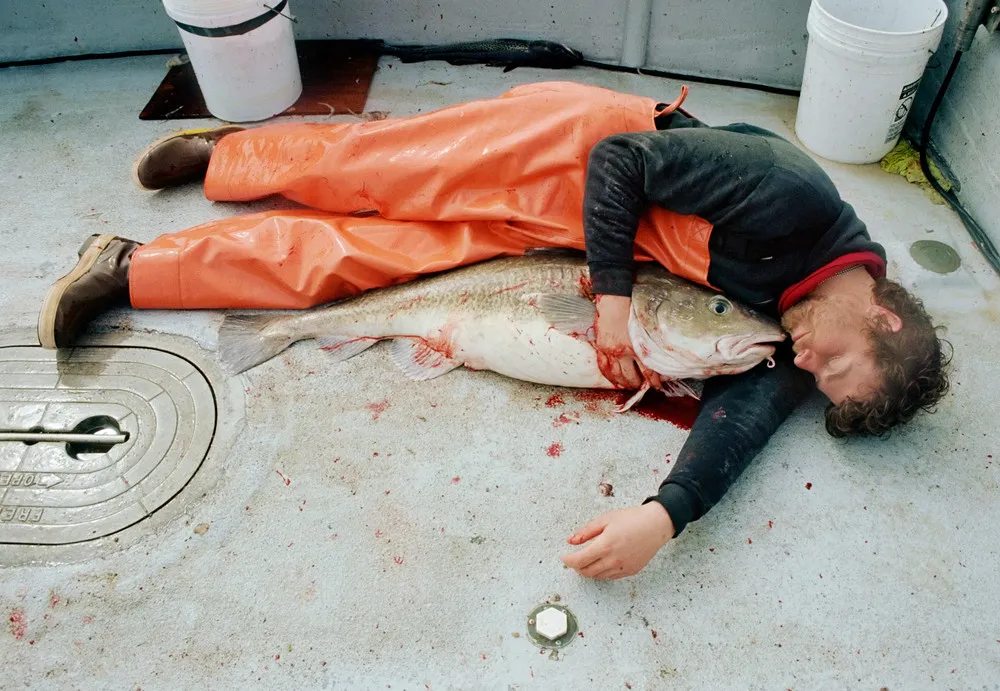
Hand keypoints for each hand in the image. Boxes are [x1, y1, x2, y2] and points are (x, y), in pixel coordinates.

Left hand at [560, 503, 674, 578]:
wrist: (656, 525)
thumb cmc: (632, 519)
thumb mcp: (605, 519)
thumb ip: (586, 532)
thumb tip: (570, 541)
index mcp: (605, 546)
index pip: (579, 561)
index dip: (568, 560)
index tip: (564, 557)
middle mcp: (614, 561)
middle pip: (586, 572)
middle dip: (576, 567)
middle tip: (573, 558)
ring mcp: (623, 568)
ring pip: (598, 576)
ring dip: (588, 570)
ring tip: (587, 559)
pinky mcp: (631, 571)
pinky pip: (610, 576)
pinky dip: (601, 572)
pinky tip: (601, 562)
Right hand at [594, 294, 662, 390]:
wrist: (614, 302)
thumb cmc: (631, 312)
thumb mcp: (643, 330)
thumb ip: (647, 345)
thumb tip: (655, 358)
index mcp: (635, 347)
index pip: (647, 370)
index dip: (653, 381)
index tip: (657, 386)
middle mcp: (622, 351)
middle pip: (630, 376)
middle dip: (636, 384)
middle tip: (641, 387)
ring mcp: (609, 351)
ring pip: (616, 374)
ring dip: (622, 383)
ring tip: (628, 386)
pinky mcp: (600, 348)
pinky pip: (603, 366)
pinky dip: (608, 375)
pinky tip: (613, 379)